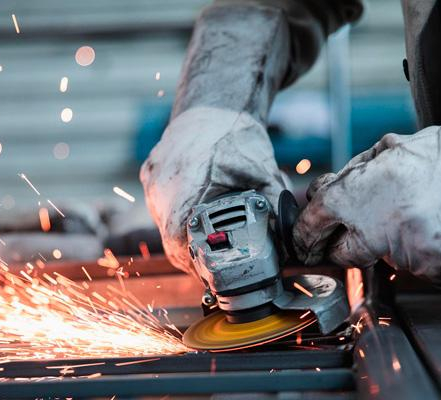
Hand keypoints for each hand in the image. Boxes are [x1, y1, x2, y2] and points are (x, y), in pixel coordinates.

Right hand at [140, 107, 286, 274]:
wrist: (214, 104)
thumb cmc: (235, 135)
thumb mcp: (262, 172)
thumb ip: (274, 207)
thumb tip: (289, 242)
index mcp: (184, 187)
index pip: (178, 244)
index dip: (194, 264)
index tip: (211, 273)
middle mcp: (160, 186)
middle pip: (170, 239)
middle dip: (192, 255)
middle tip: (215, 266)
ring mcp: (152, 180)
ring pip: (164, 224)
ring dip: (184, 237)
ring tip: (206, 245)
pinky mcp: (150, 174)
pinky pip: (161, 206)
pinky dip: (177, 217)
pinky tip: (195, 219)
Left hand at [293, 121, 440, 286]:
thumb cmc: (440, 158)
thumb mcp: (384, 151)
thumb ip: (348, 177)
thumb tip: (320, 194)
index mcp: (355, 196)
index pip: (312, 225)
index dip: (305, 234)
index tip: (305, 242)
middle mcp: (375, 230)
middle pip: (343, 254)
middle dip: (349, 243)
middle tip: (371, 225)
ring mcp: (405, 257)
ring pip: (386, 261)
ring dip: (396, 245)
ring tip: (422, 216)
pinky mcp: (434, 274)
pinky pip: (421, 271)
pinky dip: (427, 256)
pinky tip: (440, 231)